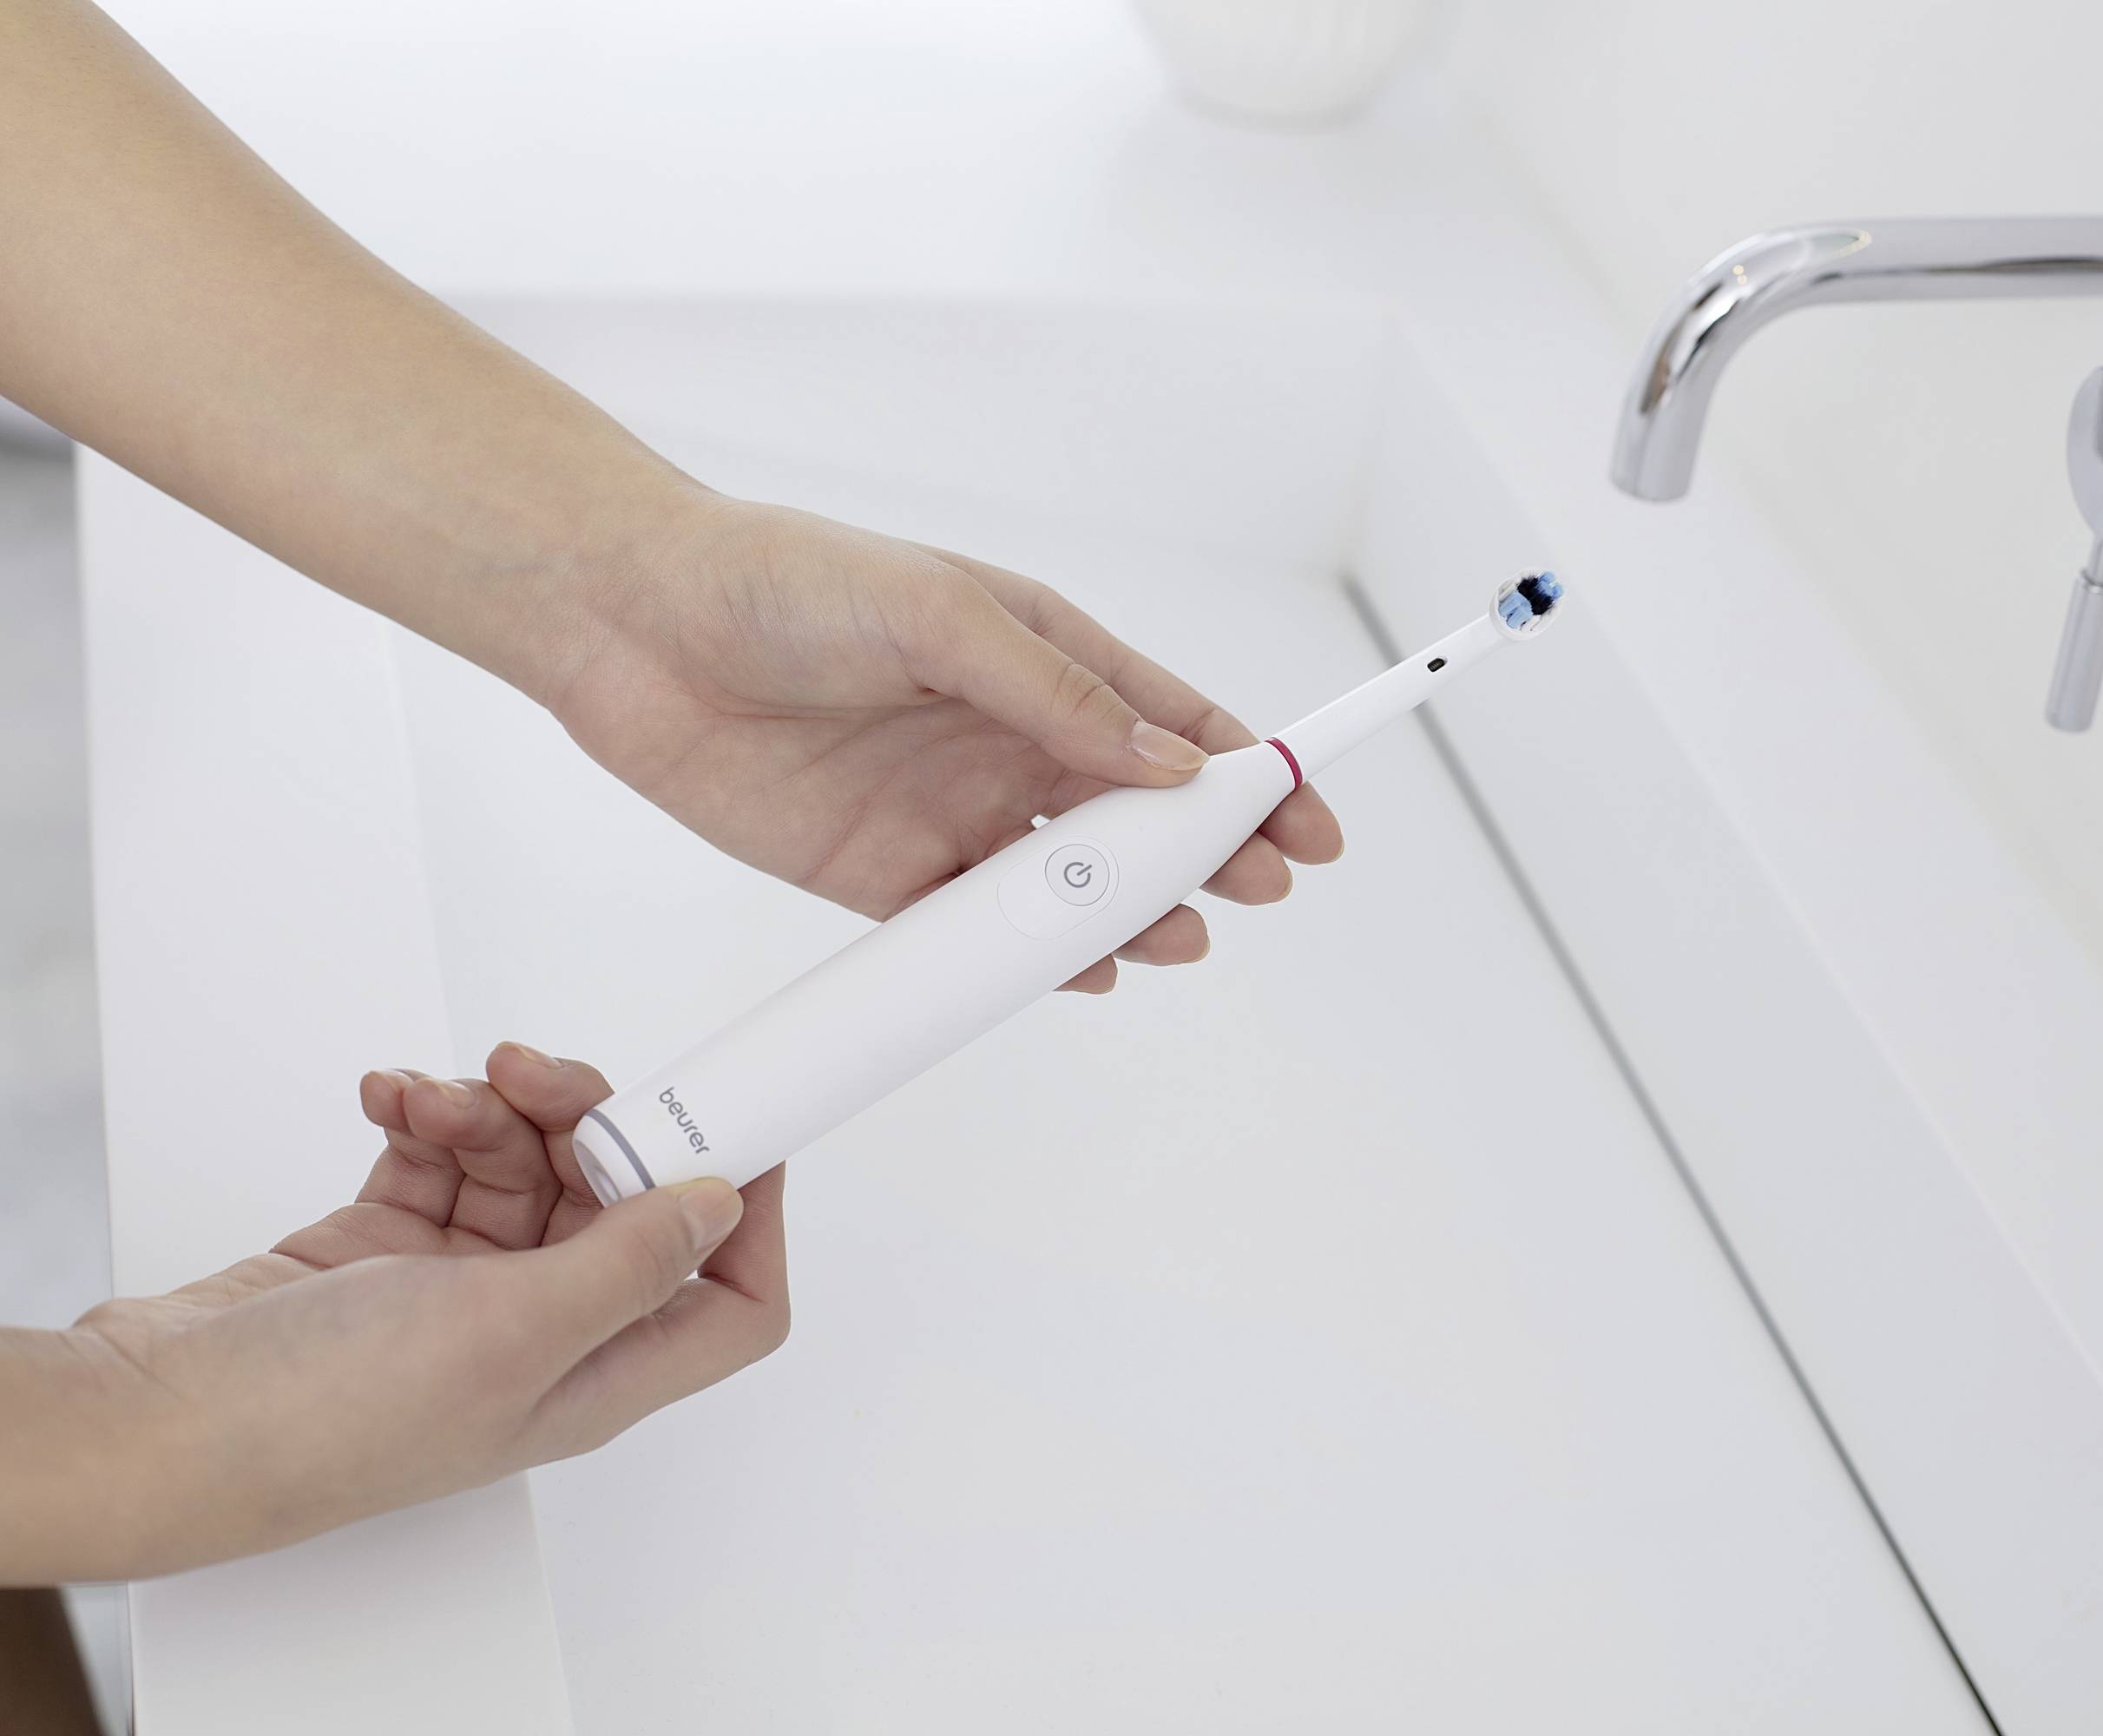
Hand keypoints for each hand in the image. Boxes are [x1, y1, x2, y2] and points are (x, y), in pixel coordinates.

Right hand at [10, 1045, 784, 1582]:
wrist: (153, 1415)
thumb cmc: (319, 1417)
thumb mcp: (510, 1332)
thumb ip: (629, 1264)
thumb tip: (724, 1207)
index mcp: (598, 1372)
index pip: (731, 1298)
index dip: (749, 1212)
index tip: (727, 1121)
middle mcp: (545, 1332)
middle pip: (628, 1200)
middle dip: (591, 1119)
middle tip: (538, 1077)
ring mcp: (468, 1289)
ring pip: (532, 1162)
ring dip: (491, 1111)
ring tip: (434, 1100)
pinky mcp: (396, 1248)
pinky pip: (450, 1155)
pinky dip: (429, 1117)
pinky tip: (390, 1103)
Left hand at [547, 495, 1343, 992]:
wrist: (634, 629)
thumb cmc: (784, 583)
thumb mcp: (938, 613)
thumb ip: (1055, 696)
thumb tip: (1170, 764)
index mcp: (1039, 654)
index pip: (1172, 721)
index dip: (1250, 770)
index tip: (1309, 818)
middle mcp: (1007, 736)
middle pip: (1139, 815)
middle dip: (1209, 856)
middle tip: (1261, 892)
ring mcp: (950, 809)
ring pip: (1069, 884)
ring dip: (1130, 916)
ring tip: (1177, 940)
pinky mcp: (883, 873)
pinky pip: (977, 934)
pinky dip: (1032, 962)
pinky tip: (1079, 975)